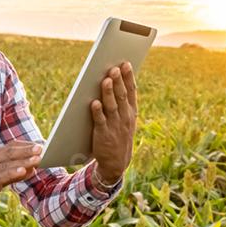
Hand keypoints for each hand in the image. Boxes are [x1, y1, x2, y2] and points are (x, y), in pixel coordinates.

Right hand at [0, 140, 41, 214]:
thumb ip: (10, 175)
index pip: (10, 147)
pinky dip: (12, 173)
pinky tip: (23, 171)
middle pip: (10, 151)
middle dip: (27, 149)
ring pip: (7, 163)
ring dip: (24, 159)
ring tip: (38, 157)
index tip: (40, 144)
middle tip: (42, 146)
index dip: (25, 145)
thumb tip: (29, 170)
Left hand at [90, 61, 136, 182]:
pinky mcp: (103, 134)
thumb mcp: (126, 119)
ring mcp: (114, 126)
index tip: (126, 63)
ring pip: (111, 106)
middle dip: (118, 81)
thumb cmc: (118, 135)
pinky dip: (97, 111)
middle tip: (114, 67)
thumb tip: (116, 80)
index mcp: (131, 112)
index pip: (131, 91)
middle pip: (121, 95)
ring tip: (106, 80)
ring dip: (108, 92)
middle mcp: (124, 117)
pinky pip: (100, 121)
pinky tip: (94, 102)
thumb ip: (123, 102)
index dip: (129, 77)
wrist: (116, 163)